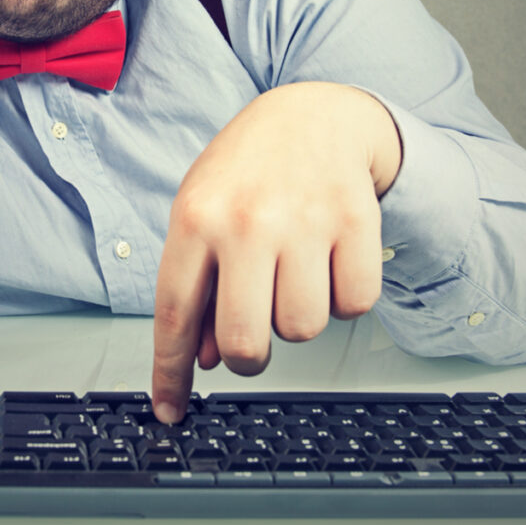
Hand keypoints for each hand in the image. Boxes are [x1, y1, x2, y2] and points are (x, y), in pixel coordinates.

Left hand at [151, 82, 401, 422]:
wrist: (314, 114)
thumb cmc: (248, 170)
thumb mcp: (203, 213)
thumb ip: (198, 284)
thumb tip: (206, 360)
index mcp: (196, 217)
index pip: (175, 314)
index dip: (170, 372)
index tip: (169, 410)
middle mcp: (247, 222)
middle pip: (247, 343)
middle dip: (248, 356)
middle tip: (254, 327)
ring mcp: (304, 221)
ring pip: (302, 330)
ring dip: (297, 316)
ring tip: (292, 269)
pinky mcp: (356, 222)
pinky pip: (354, 306)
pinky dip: (343, 296)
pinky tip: (328, 258)